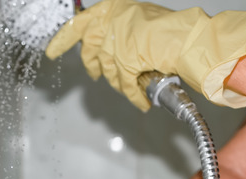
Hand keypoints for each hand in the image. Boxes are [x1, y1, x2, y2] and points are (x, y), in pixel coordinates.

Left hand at [45, 0, 245, 109]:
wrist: (194, 40)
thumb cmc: (175, 33)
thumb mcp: (140, 24)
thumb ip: (121, 33)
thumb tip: (106, 49)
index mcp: (115, 7)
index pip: (79, 23)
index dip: (63, 40)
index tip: (51, 51)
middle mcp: (114, 21)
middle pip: (91, 51)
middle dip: (95, 66)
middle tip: (97, 74)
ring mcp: (119, 40)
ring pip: (109, 70)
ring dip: (120, 82)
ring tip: (130, 85)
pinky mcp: (128, 59)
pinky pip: (124, 84)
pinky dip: (133, 95)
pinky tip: (141, 101)